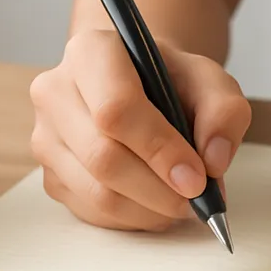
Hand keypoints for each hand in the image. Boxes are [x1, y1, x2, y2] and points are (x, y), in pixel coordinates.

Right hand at [30, 30, 250, 231]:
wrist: (140, 87)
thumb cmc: (171, 81)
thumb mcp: (210, 81)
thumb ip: (224, 111)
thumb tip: (213, 161)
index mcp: (90, 52)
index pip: (116, 109)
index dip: (159, 149)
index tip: (197, 178)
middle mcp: (55, 92)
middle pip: (103, 157)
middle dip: (158, 189)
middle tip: (197, 200)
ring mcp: (46, 137)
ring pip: (96, 193)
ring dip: (149, 210)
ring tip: (183, 203)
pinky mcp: (50, 175)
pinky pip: (91, 212)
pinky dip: (133, 218)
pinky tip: (157, 204)